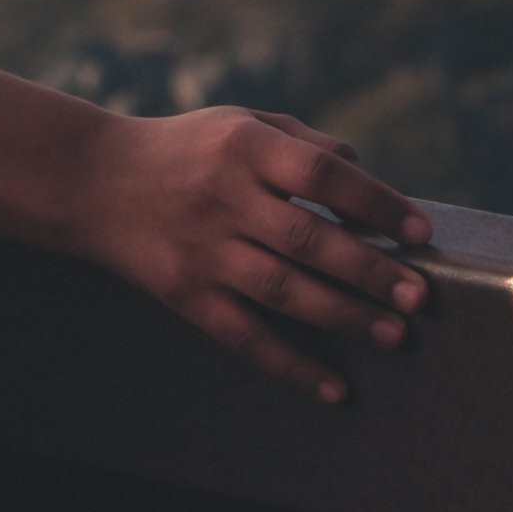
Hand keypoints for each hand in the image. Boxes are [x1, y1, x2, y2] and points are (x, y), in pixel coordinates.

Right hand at [75, 100, 432, 404]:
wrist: (93, 179)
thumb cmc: (186, 149)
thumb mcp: (239, 123)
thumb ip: (305, 144)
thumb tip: (365, 175)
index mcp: (243, 146)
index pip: (323, 175)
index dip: (376, 203)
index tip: (420, 232)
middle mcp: (223, 196)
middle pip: (309, 238)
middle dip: (370, 270)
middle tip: (419, 296)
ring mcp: (203, 249)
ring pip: (283, 291)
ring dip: (344, 317)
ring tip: (394, 335)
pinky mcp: (185, 293)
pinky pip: (245, 336)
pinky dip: (292, 366)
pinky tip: (335, 388)